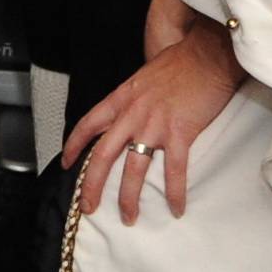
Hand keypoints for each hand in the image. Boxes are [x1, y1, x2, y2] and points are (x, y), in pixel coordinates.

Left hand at [63, 16, 241, 223]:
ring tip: (128, 217)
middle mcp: (131, 114)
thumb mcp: (144, 78)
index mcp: (120, 99)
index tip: (65, 165)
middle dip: (91, 185)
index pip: (87, 125)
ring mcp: (154, 124)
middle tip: (88, 207)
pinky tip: (176, 209)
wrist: (206, 54)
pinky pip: (173, 169)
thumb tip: (132, 115)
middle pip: (102, 155)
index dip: (74, 147)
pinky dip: (175, 192)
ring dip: (128, 197)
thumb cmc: (179, 63)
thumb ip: (134, 100)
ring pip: (132, 169)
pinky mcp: (180, 132)